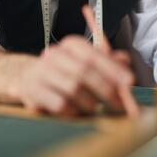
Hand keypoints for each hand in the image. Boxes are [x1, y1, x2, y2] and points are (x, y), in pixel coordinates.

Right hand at [10, 35, 134, 116]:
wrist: (27, 78)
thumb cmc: (64, 72)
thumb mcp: (85, 63)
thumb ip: (106, 61)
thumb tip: (125, 61)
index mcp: (70, 45)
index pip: (93, 54)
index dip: (113, 68)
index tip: (129, 81)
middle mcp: (54, 55)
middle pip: (84, 71)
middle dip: (106, 89)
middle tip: (120, 104)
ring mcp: (41, 72)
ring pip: (73, 89)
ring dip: (89, 102)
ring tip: (93, 107)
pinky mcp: (32, 90)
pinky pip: (59, 104)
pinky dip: (72, 111)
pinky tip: (74, 111)